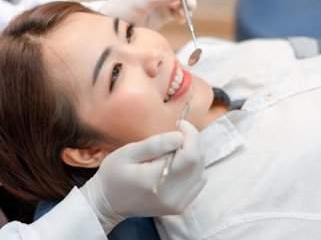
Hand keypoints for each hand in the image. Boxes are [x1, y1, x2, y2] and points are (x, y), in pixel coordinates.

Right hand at [80, 121, 205, 233]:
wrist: (108, 203)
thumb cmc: (114, 174)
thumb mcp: (128, 152)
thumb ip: (155, 144)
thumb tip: (180, 137)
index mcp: (156, 180)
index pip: (190, 155)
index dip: (191, 135)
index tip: (179, 124)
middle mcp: (172, 195)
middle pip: (198, 162)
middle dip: (193, 141)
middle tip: (178, 132)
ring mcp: (178, 203)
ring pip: (201, 171)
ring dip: (194, 153)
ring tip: (177, 146)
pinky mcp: (180, 206)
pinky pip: (198, 181)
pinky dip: (194, 167)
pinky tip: (179, 162)